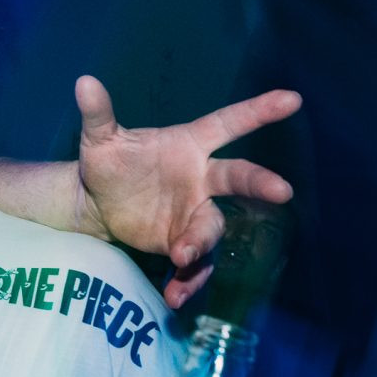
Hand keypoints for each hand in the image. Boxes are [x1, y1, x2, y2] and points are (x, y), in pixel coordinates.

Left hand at [74, 75, 300, 308]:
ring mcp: (194, 213)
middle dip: (260, 183)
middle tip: (283, 191)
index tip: (292, 100)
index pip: (228, 124)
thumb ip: (98, 113)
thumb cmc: (108, 162)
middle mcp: (200, 179)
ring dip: (200, 243)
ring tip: (181, 258)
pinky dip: (186, 280)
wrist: (97, 203)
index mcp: (188, 145)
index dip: (259, 111)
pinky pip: (194, 264)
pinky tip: (172, 296)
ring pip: (212, 228)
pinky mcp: (183, 244)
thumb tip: (84, 81)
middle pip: (238, 177)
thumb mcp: (99, 139)